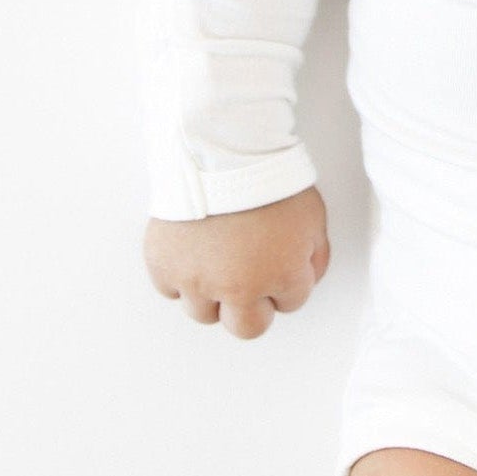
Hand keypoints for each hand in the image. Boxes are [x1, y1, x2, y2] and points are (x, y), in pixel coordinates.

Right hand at [143, 184, 330, 337]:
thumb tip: (303, 279)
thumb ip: (312, 256)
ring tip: (217, 260)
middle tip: (249, 280)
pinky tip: (192, 251)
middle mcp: (237, 288)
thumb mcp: (313, 216)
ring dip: (213, 294)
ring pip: (204, 313)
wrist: (223, 147)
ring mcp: (196, 280)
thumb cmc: (270, 176)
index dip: (287, 281)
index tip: (279, 262)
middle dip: (252, 307)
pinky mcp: (163, 265)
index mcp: (280, 275)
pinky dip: (180, 276)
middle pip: (246, 328)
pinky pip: (170, 289)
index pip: (291, 303)